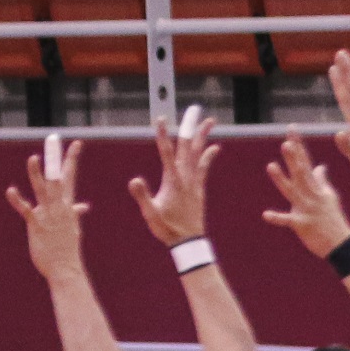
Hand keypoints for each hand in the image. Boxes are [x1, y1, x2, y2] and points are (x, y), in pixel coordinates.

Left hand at [4, 134, 89, 283]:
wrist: (65, 267)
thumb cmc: (67, 249)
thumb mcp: (72, 227)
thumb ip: (74, 213)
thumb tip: (82, 207)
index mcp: (67, 205)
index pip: (70, 176)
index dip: (71, 159)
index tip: (75, 143)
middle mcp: (59, 206)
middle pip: (58, 177)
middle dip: (56, 158)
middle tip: (54, 140)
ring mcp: (48, 215)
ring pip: (43, 190)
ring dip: (37, 174)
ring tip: (33, 158)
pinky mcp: (37, 225)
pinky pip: (26, 209)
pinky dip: (18, 200)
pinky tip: (10, 190)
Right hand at [129, 106, 217, 246]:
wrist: (188, 241)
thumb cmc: (167, 228)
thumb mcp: (150, 213)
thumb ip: (143, 195)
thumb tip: (134, 180)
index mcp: (172, 180)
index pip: (167, 152)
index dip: (163, 135)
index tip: (161, 119)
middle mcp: (185, 177)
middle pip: (187, 146)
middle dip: (189, 126)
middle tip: (194, 109)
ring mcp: (193, 181)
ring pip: (198, 153)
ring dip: (202, 136)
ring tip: (209, 120)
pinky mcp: (198, 188)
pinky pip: (204, 167)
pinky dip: (209, 155)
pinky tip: (214, 147)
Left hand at [262, 135, 349, 260]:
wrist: (340, 243)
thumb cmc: (332, 219)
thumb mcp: (329, 197)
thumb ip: (321, 181)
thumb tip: (319, 166)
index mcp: (316, 187)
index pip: (305, 161)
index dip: (298, 145)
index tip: (291, 129)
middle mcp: (312, 195)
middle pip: (301, 172)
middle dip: (293, 157)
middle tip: (286, 141)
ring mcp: (307, 209)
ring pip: (292, 191)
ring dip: (281, 179)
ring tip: (270, 166)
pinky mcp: (302, 224)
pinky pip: (287, 220)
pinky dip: (277, 217)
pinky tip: (265, 214)